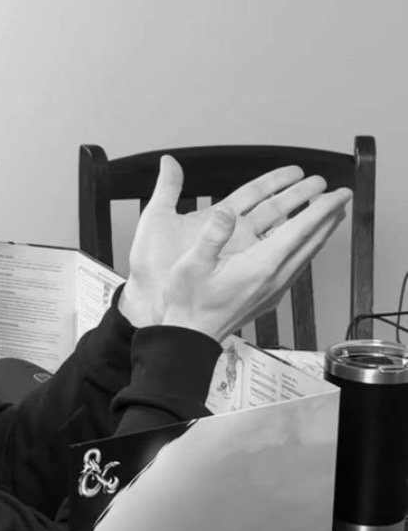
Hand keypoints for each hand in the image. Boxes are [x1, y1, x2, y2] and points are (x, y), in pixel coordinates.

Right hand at [118, 155, 351, 339]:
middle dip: (330, 217)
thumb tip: (227, 211)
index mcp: (260, 265)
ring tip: (331, 216)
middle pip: (312, 242)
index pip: (301, 231)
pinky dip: (308, 250)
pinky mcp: (270, 297)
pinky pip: (298, 268)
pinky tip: (305, 247)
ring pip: (308, 255)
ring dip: (322, 233)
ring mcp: (275, 289)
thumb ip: (212, 236)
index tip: (339, 192)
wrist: (190, 338)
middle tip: (343, 197)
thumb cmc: (188, 303)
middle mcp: (274, 277)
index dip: (323, 209)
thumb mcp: (191, 265)